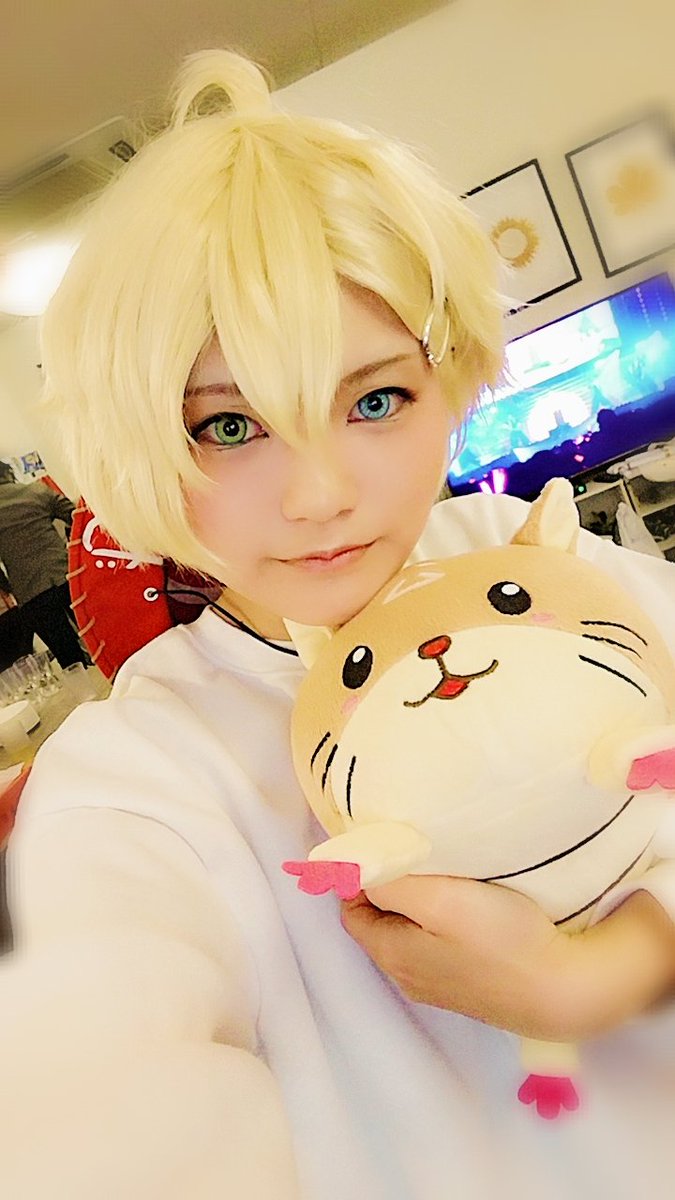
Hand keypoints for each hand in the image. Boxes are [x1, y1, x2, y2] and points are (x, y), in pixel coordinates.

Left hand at [341, 877, 674, 1041]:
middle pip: (383, 922)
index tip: (387, 845)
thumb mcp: (436, 899)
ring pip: (415, 933)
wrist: (566, 989)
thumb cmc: (500, 938)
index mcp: (391, 955)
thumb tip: (352, 870)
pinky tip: (475, 906)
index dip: (363, 874)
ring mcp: (443, 986)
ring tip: (448, 872)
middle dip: (394, 886)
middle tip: (419, 853)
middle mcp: (409, 977)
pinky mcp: (474, 987)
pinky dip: (448, 922)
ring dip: (423, 903)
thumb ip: (389, 882)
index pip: (352, 909)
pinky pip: (444, 946)